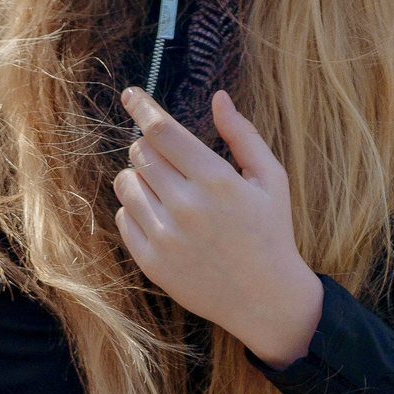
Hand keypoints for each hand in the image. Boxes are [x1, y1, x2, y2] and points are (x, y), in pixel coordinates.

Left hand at [111, 88, 322, 369]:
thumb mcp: (271, 179)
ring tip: (166, 189)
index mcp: (217, 180)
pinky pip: (122, 217)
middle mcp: (187, 207)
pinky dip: (135, 210)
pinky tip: (162, 217)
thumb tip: (219, 97)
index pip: (162, 131)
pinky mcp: (151, 262)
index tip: (131, 94)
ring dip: (139, 178)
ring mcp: (165, 237)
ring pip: (125, 183)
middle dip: (150, 148)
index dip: (143, 107)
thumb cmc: (270, 231)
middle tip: (171, 160)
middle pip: (141, 154)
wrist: (266, 299)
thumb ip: (243, 135)